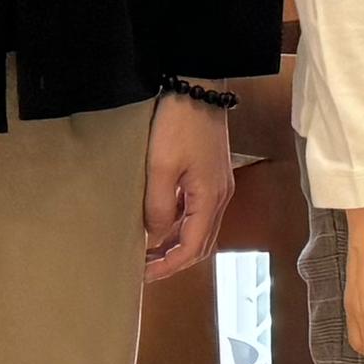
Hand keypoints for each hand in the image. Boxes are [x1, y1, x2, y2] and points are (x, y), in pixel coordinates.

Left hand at [141, 94, 235, 285]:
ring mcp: (218, 187)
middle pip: (201, 244)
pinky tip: (159, 225)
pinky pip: (198, 214)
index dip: (168, 266)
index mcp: (210, 198)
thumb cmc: (179, 124)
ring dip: (177, 245)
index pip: (192, 248)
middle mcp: (220, 197)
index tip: (143, 276)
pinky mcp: (211, 176)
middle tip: (144, 270)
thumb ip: (157, 207)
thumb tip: (154, 239)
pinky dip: (181, 227)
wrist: (197, 88)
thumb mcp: (161, 167)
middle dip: (174, 261)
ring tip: (148, 252)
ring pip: (201, 230)